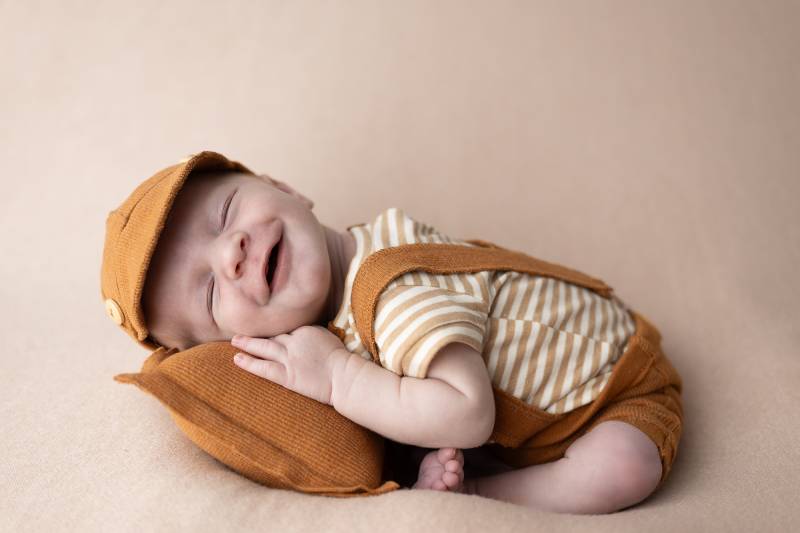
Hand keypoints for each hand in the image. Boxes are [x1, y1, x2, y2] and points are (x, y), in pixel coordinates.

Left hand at [230, 325, 348, 404]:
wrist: (345, 376)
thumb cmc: (343, 359)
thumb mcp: (329, 337)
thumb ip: (313, 334)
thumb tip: (305, 334)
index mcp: (306, 329)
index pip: (285, 328)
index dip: (276, 331)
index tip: (267, 330)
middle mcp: (294, 341)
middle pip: (271, 335)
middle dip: (256, 332)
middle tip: (241, 329)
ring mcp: (289, 358)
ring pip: (263, 347)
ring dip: (247, 343)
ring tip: (234, 341)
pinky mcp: (287, 375)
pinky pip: (263, 368)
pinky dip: (249, 363)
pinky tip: (237, 359)